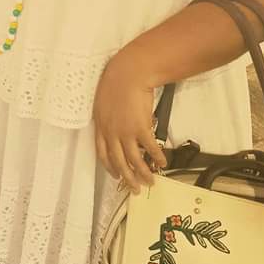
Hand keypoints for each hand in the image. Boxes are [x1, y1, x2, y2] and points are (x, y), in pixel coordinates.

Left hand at [93, 50, 165, 193]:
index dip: (109, 167)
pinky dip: (157, 158)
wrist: (128, 74)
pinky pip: (150, 148)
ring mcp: (126, 132)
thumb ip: (107, 118)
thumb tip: (115, 127)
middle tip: (135, 189)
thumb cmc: (115, 83)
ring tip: (151, 182)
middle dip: (127, 178)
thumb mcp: (103, 103)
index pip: (102, 153)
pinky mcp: (141, 128)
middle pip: (119, 162)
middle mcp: (111, 133)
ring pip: (134, 160)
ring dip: (143, 173)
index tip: (115, 176)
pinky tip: (162, 164)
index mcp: (101, 127)